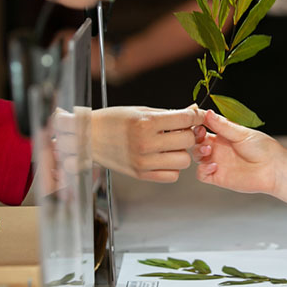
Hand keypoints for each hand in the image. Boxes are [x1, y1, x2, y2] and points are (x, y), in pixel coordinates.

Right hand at [88, 105, 204, 181]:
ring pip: (183, 161)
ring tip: (171, 145)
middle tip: (182, 130)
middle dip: (189, 134)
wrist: (88, 137)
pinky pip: (171, 176)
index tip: (198, 116)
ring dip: (181, 152)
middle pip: (188, 140)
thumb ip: (169, 113)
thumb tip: (194, 110)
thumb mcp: (141, 110)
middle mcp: (146, 143)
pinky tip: (164, 157)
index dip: (196, 116)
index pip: (185, 119)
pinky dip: (172, 167)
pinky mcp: (140, 174)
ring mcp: (143, 161)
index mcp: (146, 122)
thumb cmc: (114, 120)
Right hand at [193, 110, 284, 193]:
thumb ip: (223, 126)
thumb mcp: (242, 133)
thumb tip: (207, 112)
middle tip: (200, 136)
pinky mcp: (218, 176)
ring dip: (198, 152)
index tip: (197, 122)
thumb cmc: (263, 148)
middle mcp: (218, 147)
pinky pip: (202, 174)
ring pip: (197, 156)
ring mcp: (217, 162)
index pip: (203, 127)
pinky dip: (203, 170)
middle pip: (196, 141)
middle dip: (194, 138)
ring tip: (208, 150)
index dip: (197, 124)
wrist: (273, 169)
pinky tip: (214, 166)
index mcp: (223, 134)